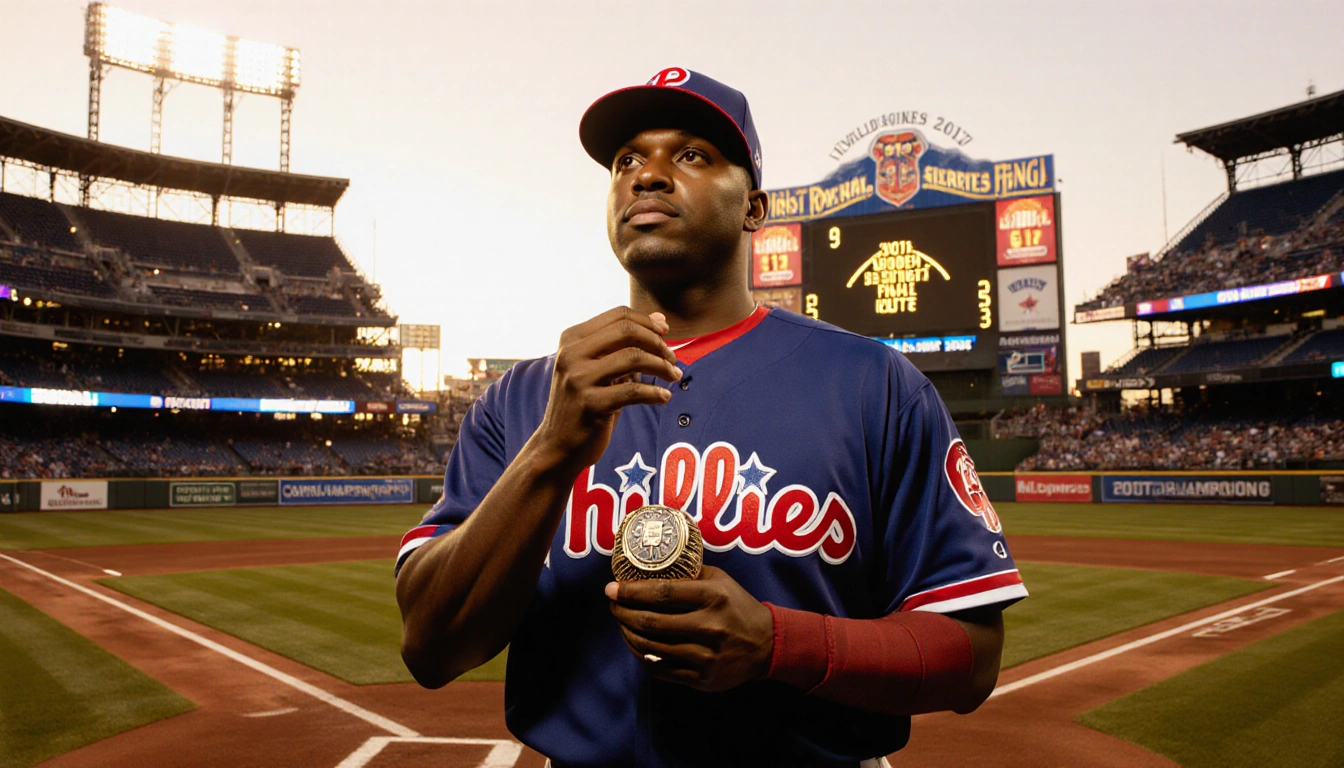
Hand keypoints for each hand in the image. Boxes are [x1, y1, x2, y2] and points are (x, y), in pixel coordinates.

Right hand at [532, 307, 680, 472]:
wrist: (557, 445)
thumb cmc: (584, 403)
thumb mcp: (599, 367)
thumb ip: (625, 344)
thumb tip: (661, 318)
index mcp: (572, 339)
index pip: (619, 315)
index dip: (648, 322)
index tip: (666, 334)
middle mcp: (571, 354)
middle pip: (626, 331)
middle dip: (657, 343)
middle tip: (672, 359)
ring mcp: (578, 379)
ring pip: (633, 357)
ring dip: (661, 366)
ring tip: (674, 376)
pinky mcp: (589, 404)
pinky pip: (632, 391)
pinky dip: (655, 392)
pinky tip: (664, 397)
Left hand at [605, 566, 773, 691]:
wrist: (766, 644)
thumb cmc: (737, 606)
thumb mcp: (720, 580)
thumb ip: (688, 574)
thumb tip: (648, 568)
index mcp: (713, 597)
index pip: (662, 593)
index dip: (631, 591)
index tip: (612, 588)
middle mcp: (710, 627)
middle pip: (652, 622)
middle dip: (623, 612)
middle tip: (613, 604)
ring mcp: (706, 657)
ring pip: (652, 648)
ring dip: (628, 634)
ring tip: (621, 622)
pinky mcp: (702, 679)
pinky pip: (661, 669)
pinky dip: (642, 656)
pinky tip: (636, 645)